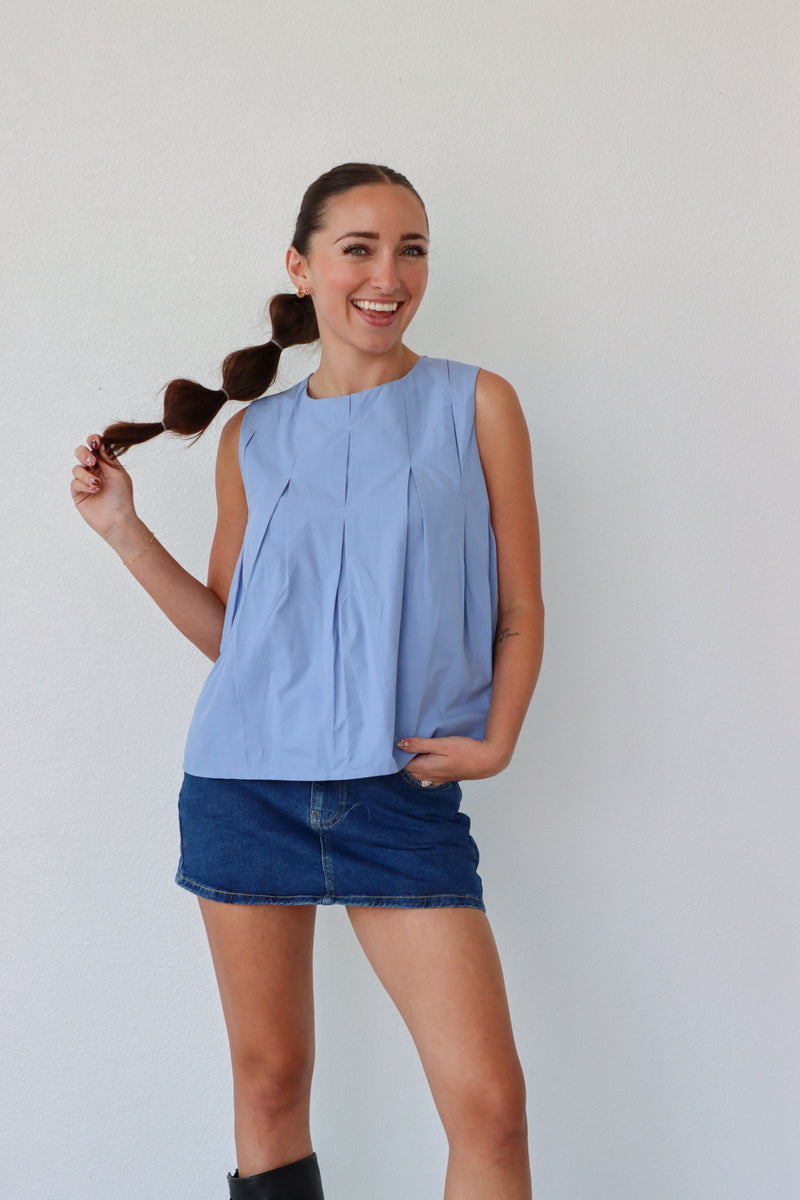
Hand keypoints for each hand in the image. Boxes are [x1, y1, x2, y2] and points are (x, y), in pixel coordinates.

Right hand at [70, 434, 135, 539]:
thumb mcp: (117, 474)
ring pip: (76, 468)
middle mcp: (94, 470)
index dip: (93, 441)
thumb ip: (107, 458)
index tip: (95, 443)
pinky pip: (74, 482)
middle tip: (92, 462)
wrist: (118, 520)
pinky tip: (94, 490)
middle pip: (81, 452)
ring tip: (97, 484)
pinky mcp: (78, 493)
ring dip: (86, 474)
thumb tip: (100, 441)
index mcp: (106, 464)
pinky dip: (84, 484)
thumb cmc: (122, 497)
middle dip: (84, 454)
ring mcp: (85, 481)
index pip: (96, 446)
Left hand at [395, 735, 510, 783]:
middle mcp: (429, 776)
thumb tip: (400, 744)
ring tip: (413, 748)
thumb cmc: (466, 751)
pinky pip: (426, 774)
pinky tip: (426, 757)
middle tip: (401, 742)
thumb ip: (420, 744)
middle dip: (403, 758)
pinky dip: (422, 766)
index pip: (402, 764)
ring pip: (417, 772)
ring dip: (413, 762)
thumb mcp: (441, 744)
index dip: (397, 754)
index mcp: (425, 768)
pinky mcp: (444, 777)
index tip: (395, 742)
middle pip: (408, 769)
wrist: (487, 761)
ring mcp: (437, 778)